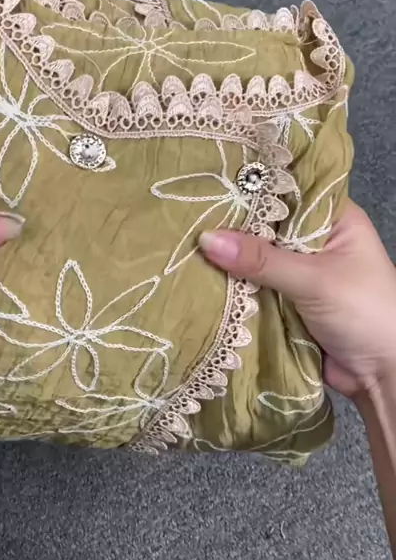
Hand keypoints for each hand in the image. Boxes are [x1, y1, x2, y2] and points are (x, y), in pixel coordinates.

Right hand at [199, 200, 395, 399]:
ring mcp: (301, 273)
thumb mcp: (314, 280)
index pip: (287, 193)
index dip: (251, 189)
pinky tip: (200, 277)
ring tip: (183, 245)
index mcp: (335, 220)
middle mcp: (316, 241)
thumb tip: (207, 238)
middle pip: (267, 228)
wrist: (382, 375)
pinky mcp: (288, 302)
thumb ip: (262, 260)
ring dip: (230, 262)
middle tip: (188, 217)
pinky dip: (236, 288)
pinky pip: (256, 288)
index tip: (208, 185)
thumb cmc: (364, 313)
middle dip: (234, 229)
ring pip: (258, 260)